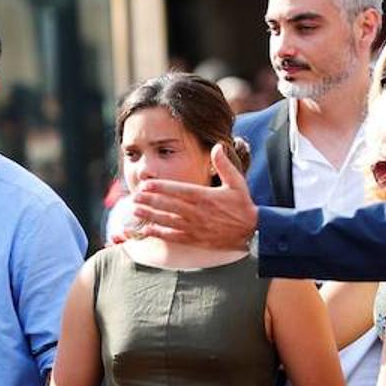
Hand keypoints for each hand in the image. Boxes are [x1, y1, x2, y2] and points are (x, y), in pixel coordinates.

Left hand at [129, 144, 257, 248]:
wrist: (252, 232)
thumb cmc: (243, 206)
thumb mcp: (237, 182)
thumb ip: (224, 164)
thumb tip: (217, 146)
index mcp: (205, 197)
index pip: (178, 190)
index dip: (160, 188)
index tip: (146, 184)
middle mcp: (197, 212)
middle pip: (168, 205)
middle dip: (149, 200)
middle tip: (134, 196)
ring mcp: (194, 227)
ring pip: (167, 220)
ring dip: (150, 215)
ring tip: (135, 210)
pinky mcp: (194, 239)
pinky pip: (173, 236)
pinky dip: (158, 234)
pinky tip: (146, 230)